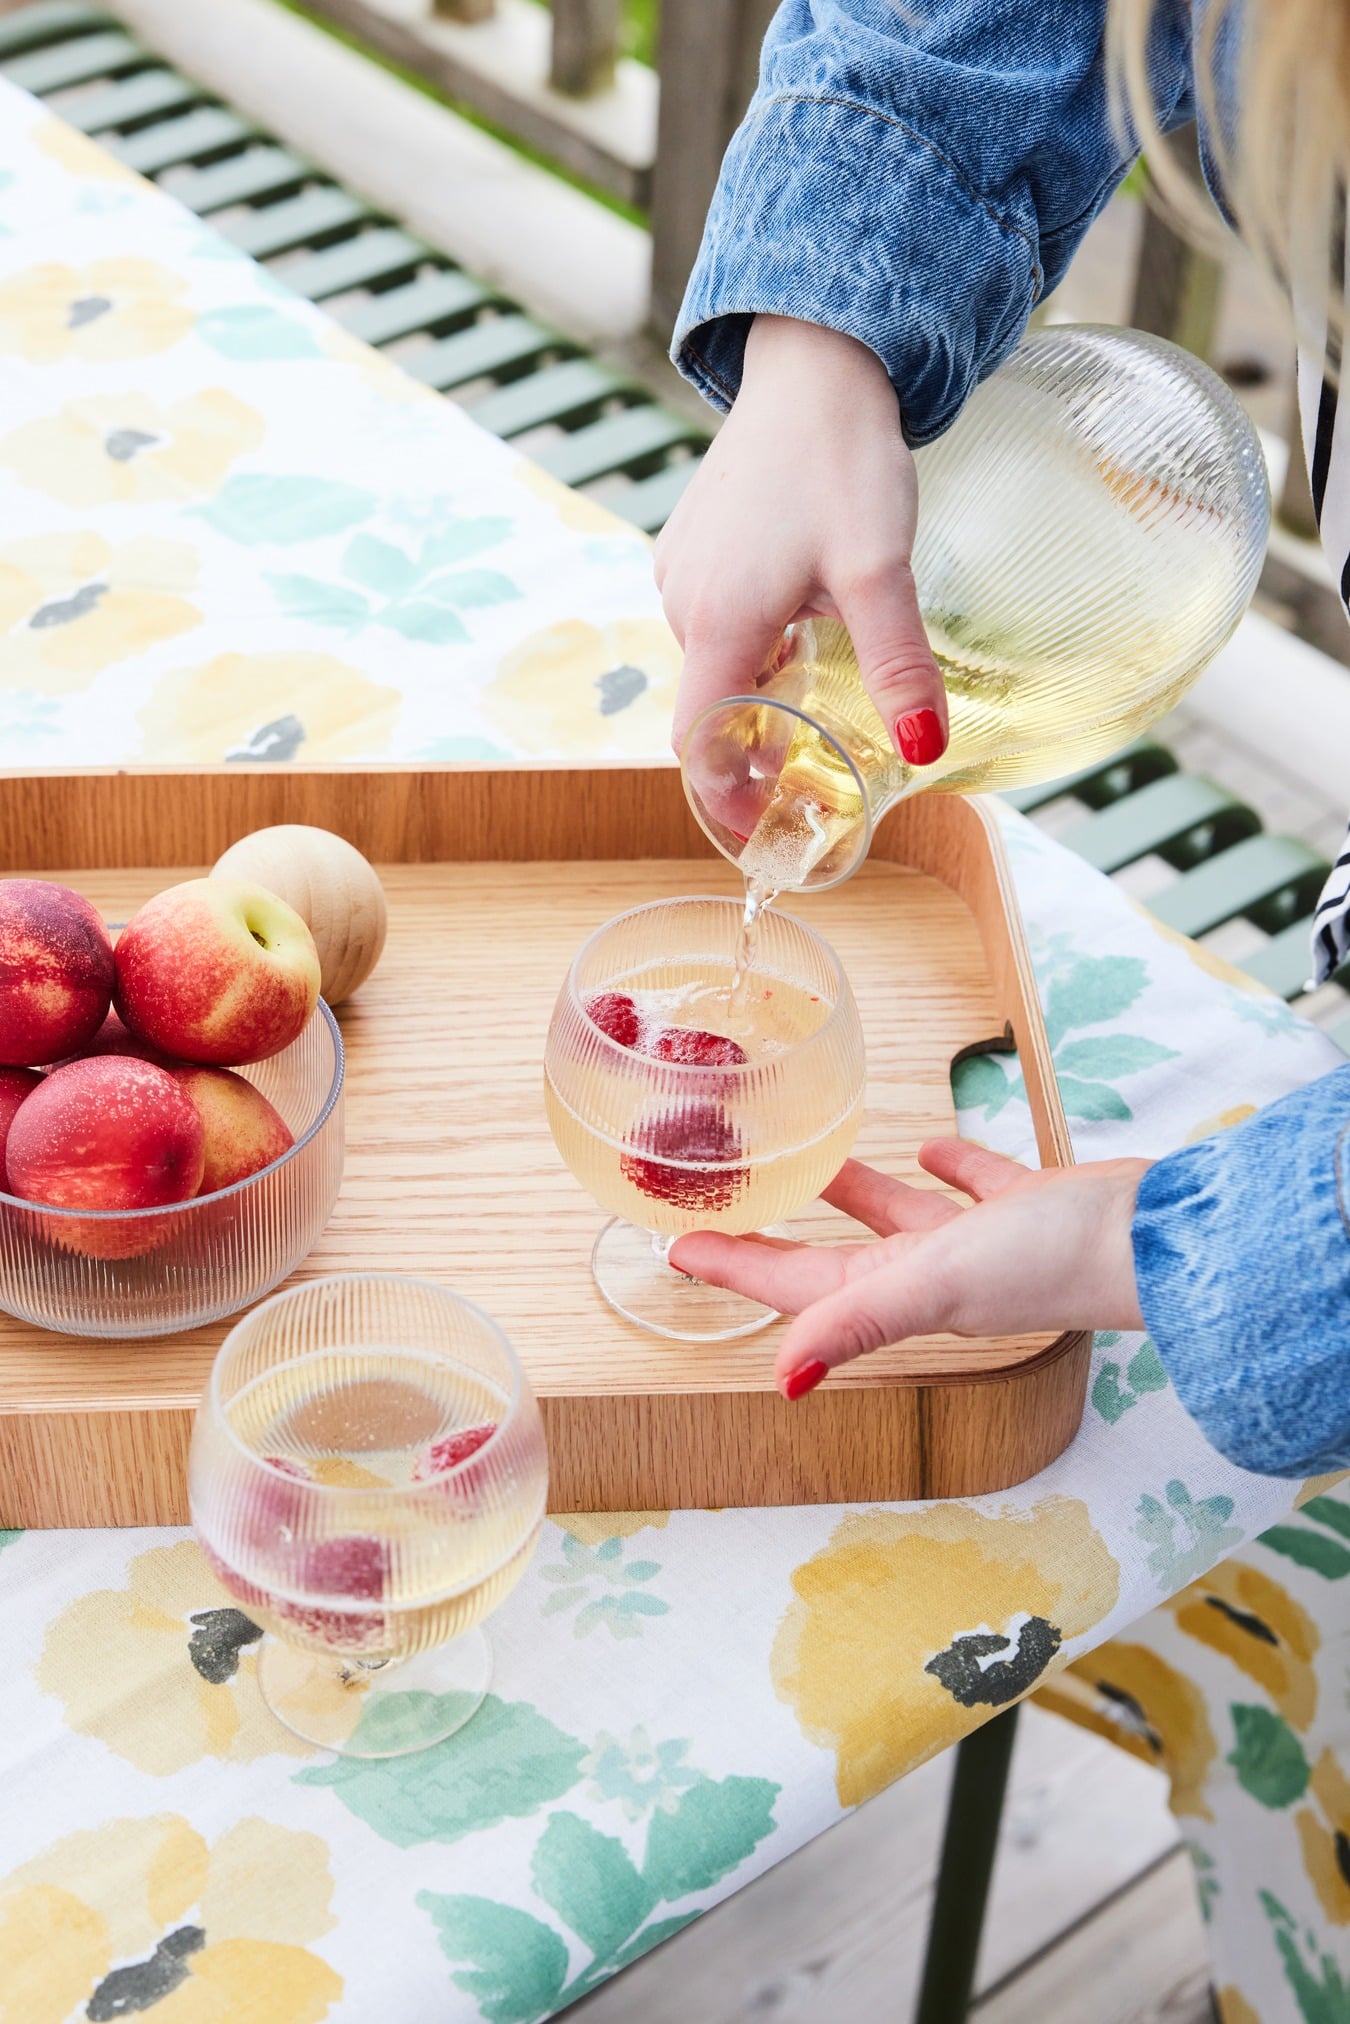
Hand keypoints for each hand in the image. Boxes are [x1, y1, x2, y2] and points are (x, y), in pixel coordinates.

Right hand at [656, 315, 946, 763]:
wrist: (817, 363)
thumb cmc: (842, 461)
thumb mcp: (880, 571)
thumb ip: (898, 666)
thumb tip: (924, 750)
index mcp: (717, 621)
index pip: (695, 741)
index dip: (723, 792)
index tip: (759, 825)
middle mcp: (681, 601)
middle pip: (707, 704)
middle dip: (752, 743)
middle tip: (812, 764)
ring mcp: (680, 568)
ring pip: (712, 660)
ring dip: (755, 686)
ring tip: (815, 683)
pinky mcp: (691, 542)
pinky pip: (712, 617)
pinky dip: (748, 641)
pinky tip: (799, 619)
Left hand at [668, 1140, 1147, 1398]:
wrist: (1156, 1236)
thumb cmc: (1052, 1259)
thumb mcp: (937, 1282)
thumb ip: (857, 1323)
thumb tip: (783, 1382)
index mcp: (902, 1297)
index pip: (796, 1288)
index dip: (736, 1269)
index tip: (679, 1248)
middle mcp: (936, 1279)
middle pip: (837, 1259)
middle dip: (782, 1239)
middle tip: (733, 1206)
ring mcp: (983, 1248)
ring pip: (902, 1219)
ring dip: (857, 1196)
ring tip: (818, 1163)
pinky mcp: (1029, 1213)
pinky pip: (975, 1187)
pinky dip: (948, 1167)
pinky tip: (932, 1143)